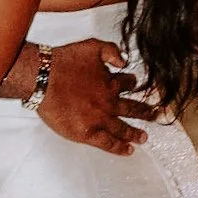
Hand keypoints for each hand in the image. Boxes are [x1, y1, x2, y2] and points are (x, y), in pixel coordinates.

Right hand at [38, 39, 156, 156]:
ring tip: (143, 138)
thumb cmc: (62, 63)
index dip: (131, 84)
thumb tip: (124, 61)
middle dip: (145, 112)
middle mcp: (108, 102)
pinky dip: (119, 147)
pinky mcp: (88, 132)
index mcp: (109, 83)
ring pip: (123, 128)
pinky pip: (108, 143)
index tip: (135, 86)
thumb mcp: (91, 46)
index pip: (126, 84)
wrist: (43, 79)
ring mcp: (99, 119)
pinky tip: (128, 150)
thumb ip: (111, 51)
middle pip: (131, 108)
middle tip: (155, 115)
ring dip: (135, 133)